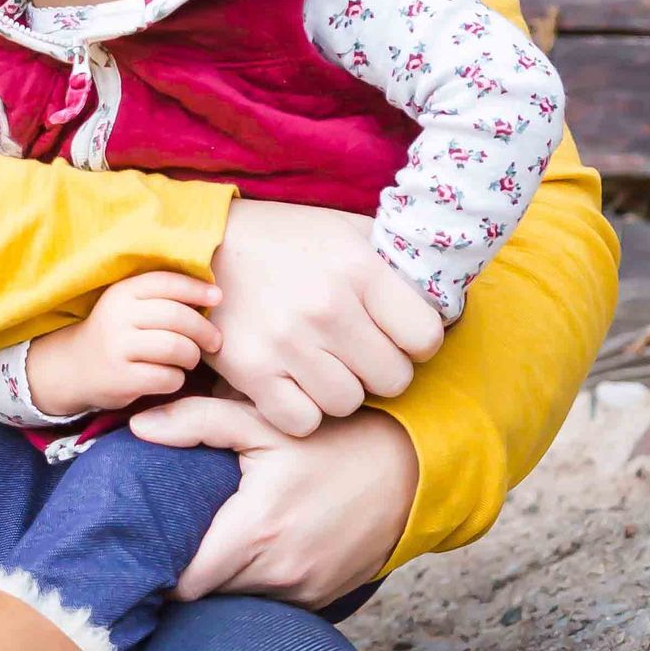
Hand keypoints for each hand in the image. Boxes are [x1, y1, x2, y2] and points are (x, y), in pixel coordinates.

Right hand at [24, 269, 222, 418]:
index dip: (196, 288)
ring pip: (176, 348)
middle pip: (177, 317)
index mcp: (121, 293)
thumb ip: (161, 298)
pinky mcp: (120, 379)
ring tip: (191, 359)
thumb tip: (214, 294)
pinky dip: (177, 378)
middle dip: (204, 329)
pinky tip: (171, 377)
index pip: (166, 282)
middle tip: (215, 341)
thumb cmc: (116, 334)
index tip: (218, 297)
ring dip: (192, 356)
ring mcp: (117, 348)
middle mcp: (117, 317)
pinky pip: (167, 377)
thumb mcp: (128, 307)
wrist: (72, 368)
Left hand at [131, 398, 419, 606]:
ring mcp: (304, 593)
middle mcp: (279, 574)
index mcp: (255, 534)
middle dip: (190, 571)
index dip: (161, 568)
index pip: (184, 585)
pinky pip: (274, 602)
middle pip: (208, 595)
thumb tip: (138, 425)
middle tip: (177, 536)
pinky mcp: (324, 599)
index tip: (152, 544)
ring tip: (217, 540)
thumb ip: (196, 420)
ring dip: (225, 579)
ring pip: (239, 601)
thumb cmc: (333, 441)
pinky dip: (259, 583)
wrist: (411, 470)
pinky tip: (260, 550)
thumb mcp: (263, 422)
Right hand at [209, 200, 432, 434]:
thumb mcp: (346, 230)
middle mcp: (327, 308)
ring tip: (323, 363)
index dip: (417, 341)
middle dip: (381, 369)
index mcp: (358, 268)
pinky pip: (302, 420)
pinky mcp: (252, 371)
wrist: (203, 243)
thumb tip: (446, 299)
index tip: (398, 334)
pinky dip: (302, 410)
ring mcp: (288, 343)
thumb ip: (394, 262)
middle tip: (359, 352)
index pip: (426, 337)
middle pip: (392, 379)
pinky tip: (294, 382)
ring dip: (341, 390)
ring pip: (348, 404)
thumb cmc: (286, 238)